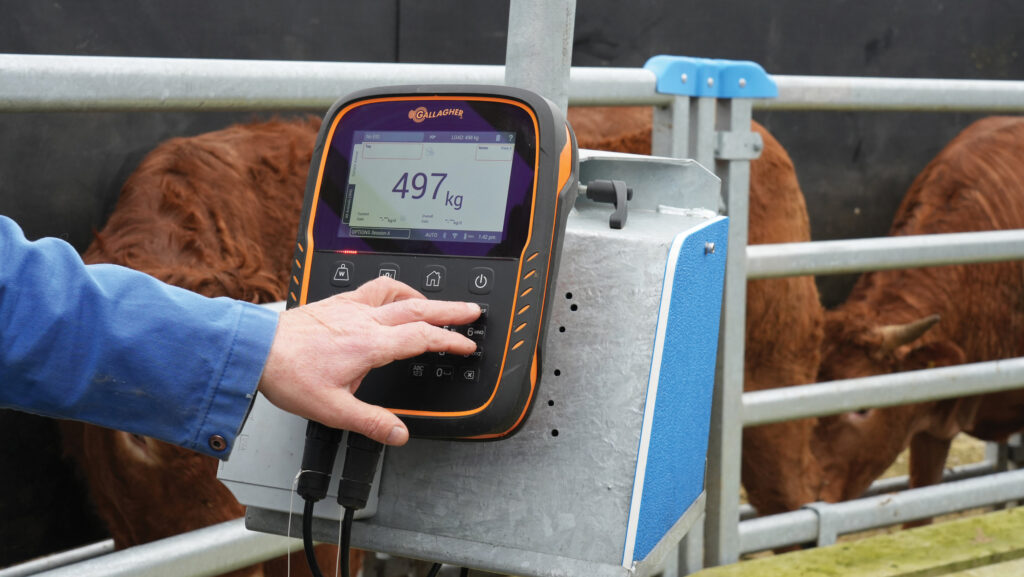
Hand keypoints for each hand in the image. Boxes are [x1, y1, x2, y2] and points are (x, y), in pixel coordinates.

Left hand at [258, 277, 479, 445]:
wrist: (256, 349)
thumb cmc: (289, 375)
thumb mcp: (333, 410)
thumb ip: (370, 423)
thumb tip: (399, 434)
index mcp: (370, 345)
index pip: (422, 338)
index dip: (450, 341)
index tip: (466, 345)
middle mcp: (364, 320)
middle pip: (418, 308)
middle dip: (450, 310)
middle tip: (472, 310)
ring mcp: (349, 307)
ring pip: (395, 292)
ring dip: (420, 296)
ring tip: (433, 302)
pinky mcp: (335, 303)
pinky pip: (372, 288)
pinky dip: (391, 290)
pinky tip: (389, 296)